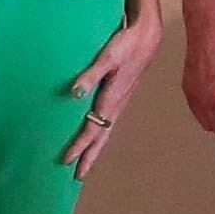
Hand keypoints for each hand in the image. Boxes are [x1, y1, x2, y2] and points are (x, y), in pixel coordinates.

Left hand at [61, 9, 165, 172]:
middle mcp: (117, 105)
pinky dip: (101, 134)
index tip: (66, 160)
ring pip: (106, 131)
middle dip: (90, 156)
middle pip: (102, 137)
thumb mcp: (107, 58)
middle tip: (78, 176)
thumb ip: (89, 75)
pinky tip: (97, 134)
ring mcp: (121, 102)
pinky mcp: (122, 96)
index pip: (92, 130)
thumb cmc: (126, 45)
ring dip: (96, 148)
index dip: (79, 146)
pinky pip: (109, 122)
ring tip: (86, 161)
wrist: (148, 38)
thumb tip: (74, 93)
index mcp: (111, 99)